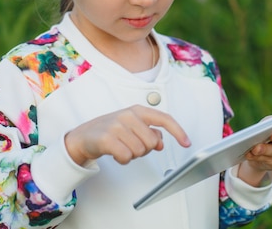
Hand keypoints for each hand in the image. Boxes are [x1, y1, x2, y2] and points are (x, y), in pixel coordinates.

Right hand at [64, 105, 190, 165]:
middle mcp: (129, 115)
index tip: (186, 143)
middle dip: (145, 149)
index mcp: (138, 110)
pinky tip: (116, 154)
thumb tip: (161, 142)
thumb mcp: (133, 126)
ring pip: (139, 151)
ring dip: (132, 155)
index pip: (164, 119)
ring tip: (122, 148)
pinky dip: (123, 160)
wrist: (85, 135)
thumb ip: (149, 132)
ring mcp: (117, 126)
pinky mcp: (106, 138)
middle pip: (152, 142)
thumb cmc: (112, 130)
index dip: (178, 131)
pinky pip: (126, 157)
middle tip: (132, 146)